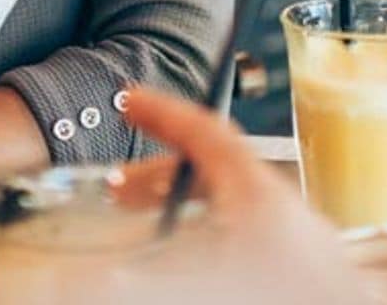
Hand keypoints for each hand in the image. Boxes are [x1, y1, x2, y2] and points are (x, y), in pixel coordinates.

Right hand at [122, 89, 362, 303]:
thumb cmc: (275, 292)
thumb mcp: (199, 280)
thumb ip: (141, 279)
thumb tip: (79, 285)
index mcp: (259, 199)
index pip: (206, 131)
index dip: (162, 113)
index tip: (129, 100)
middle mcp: (285, 214)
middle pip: (217, 169)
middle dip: (162, 174)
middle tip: (119, 190)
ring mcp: (301, 248)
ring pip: (234, 208)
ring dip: (186, 213)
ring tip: (149, 237)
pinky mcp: (307, 276)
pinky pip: (252, 241)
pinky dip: (214, 239)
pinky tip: (192, 267)